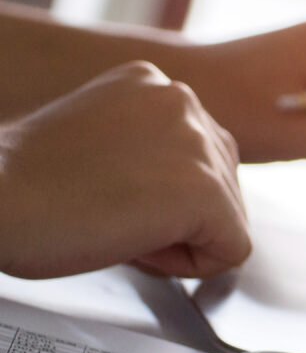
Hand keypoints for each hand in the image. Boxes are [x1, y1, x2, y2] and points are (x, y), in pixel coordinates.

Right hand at [0, 61, 248, 278]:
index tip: (111, 194)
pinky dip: (192, 266)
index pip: (202, 156)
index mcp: (155, 86)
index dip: (162, 195)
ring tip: (119, 226)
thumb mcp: (104, 141)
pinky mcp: (206, 192)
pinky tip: (139, 247)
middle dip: (178, 217)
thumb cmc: (24, 183)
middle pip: (225, 186)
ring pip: (231, 219)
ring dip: (181, 240)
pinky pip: (233, 250)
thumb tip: (187, 188)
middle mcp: (182, 101)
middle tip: (113, 216)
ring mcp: (198, 143)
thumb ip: (154, 150)